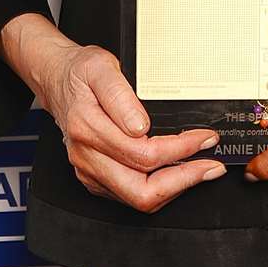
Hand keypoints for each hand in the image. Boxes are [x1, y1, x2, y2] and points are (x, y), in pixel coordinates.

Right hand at [35, 38, 225, 211]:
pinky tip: (176, 172)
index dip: (180, 150)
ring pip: (137, 199)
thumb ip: (120, 96)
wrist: (57, 80)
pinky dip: (159, 187)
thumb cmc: (80, 73)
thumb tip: (141, 126)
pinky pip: (130, 195)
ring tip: (200, 169)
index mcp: (88, 128)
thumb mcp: (101, 68)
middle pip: (141, 191)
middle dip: (183, 181)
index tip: (203, 138)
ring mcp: (89, 171)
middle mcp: (87, 156)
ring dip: (174, 187)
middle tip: (210, 166)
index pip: (144, 154)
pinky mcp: (94, 178)